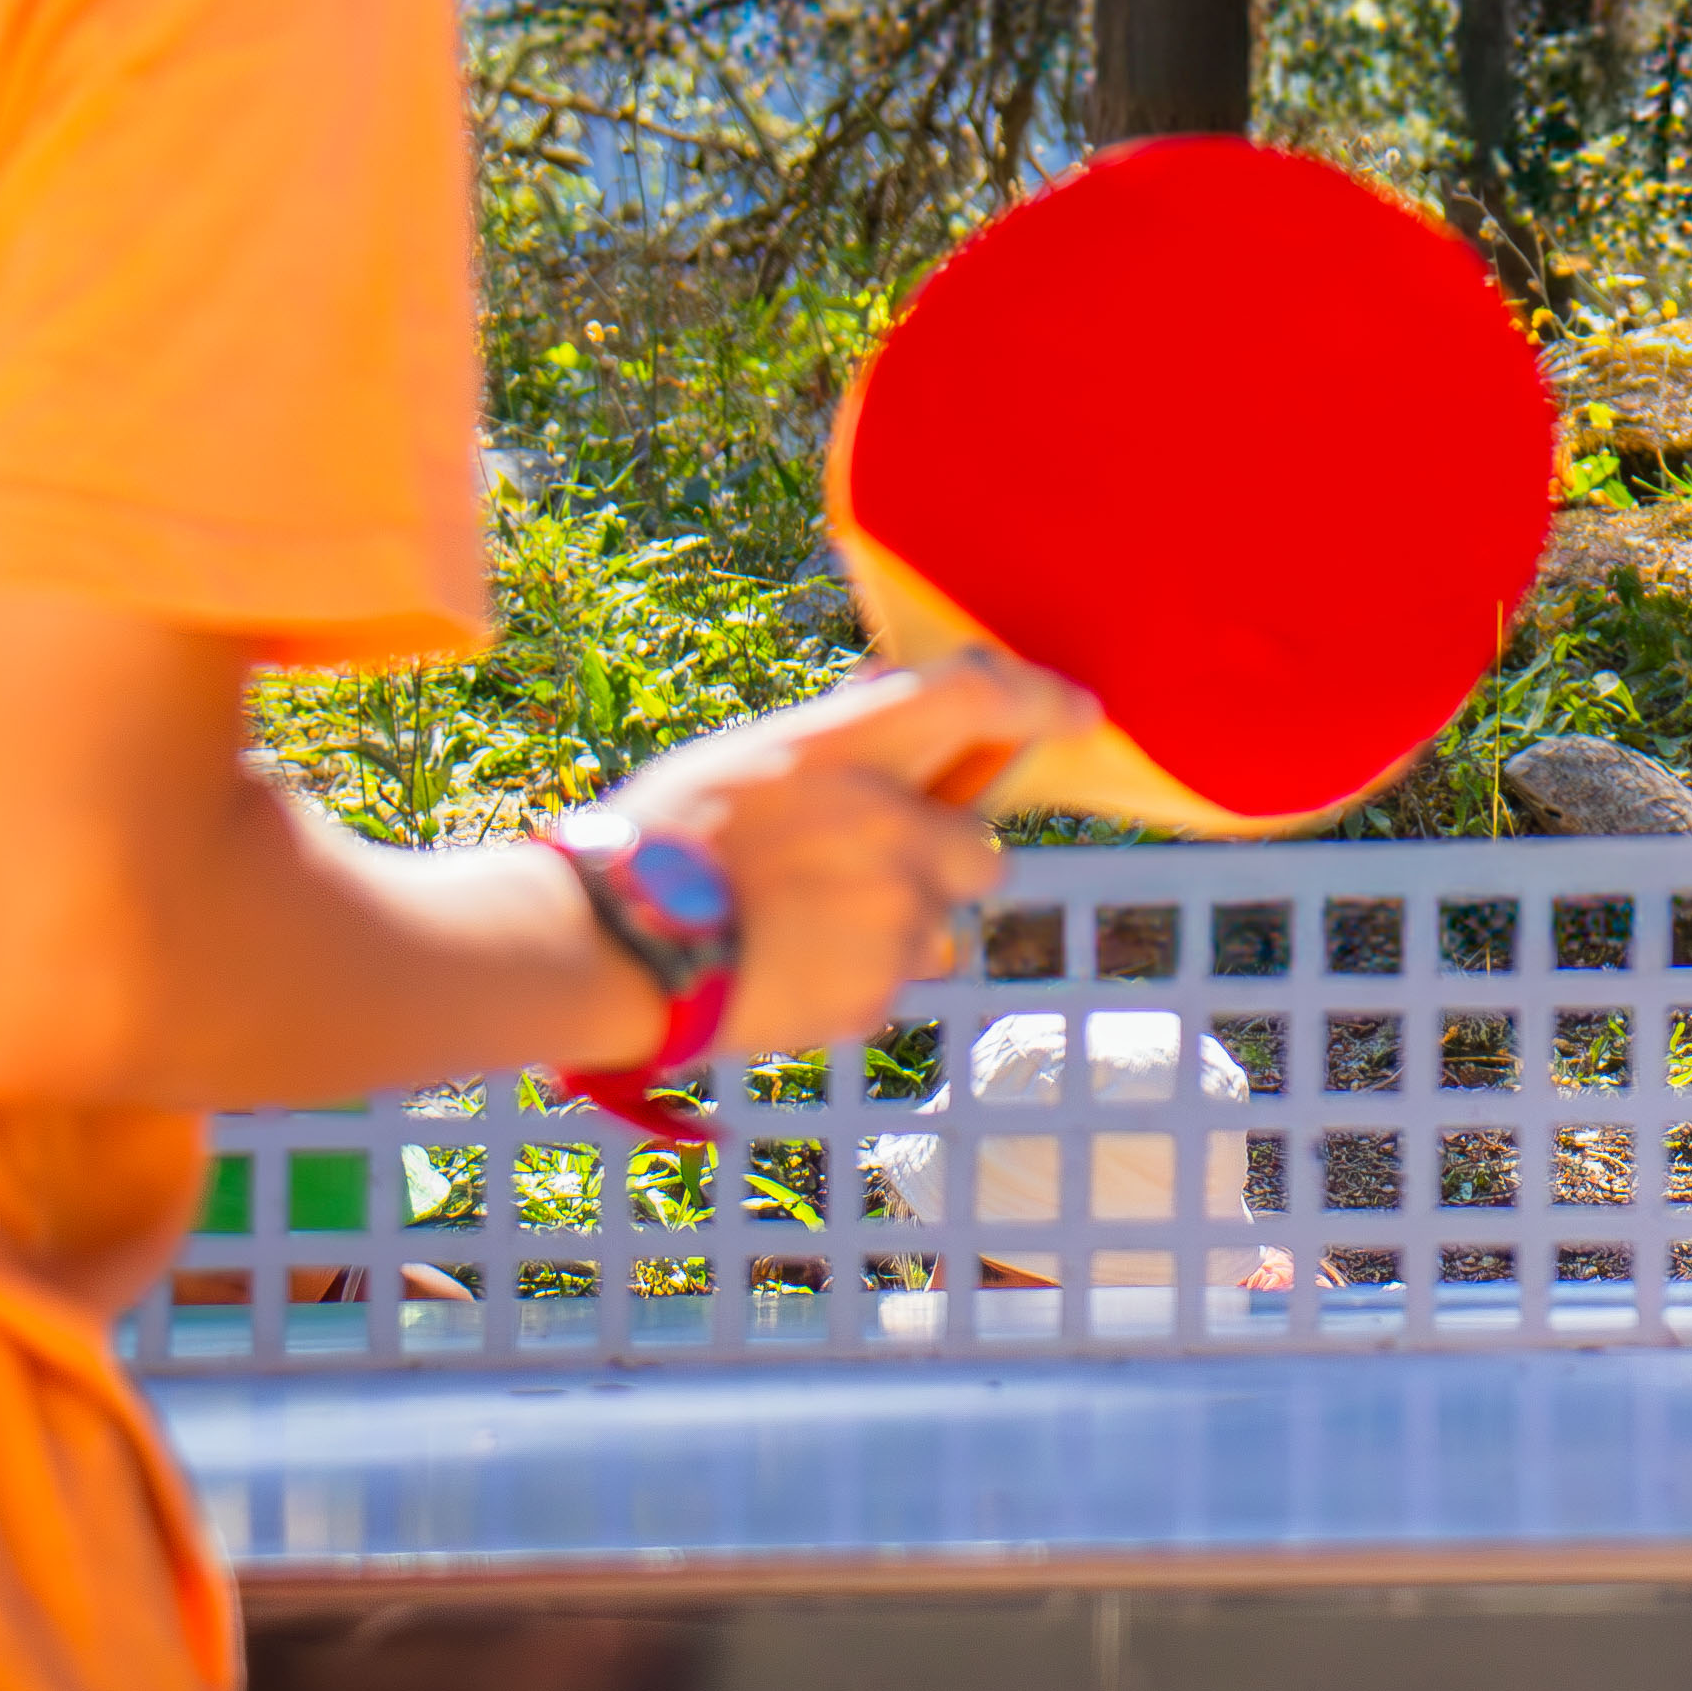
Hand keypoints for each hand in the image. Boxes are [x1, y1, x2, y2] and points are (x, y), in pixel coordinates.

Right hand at [599, 651, 1086, 1057]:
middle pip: (983, 851)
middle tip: (865, 877)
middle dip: (942, 866)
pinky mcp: (880, 991)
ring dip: (893, 931)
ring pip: (937, 928)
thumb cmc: (657, 842)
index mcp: (848, 753)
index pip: (974, 699)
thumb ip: (832, 745)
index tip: (1081, 713)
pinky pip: (895, 984)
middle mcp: (891, 827)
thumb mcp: (745, 761)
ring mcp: (893, 915)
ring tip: (797, 934)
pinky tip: (783, 971)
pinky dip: (855, 982)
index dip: (1038, 701)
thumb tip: (887, 704)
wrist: (611, 948)